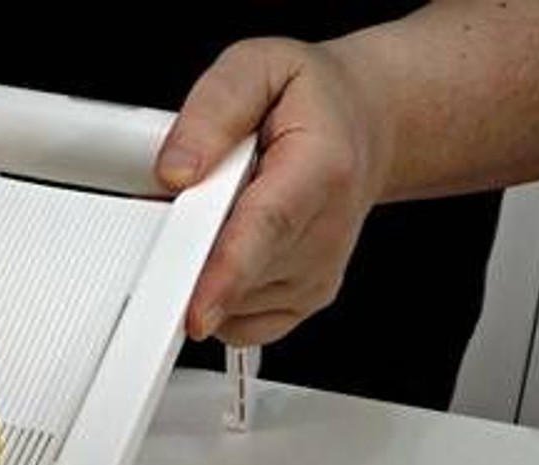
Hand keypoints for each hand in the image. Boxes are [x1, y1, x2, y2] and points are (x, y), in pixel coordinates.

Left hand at [156, 37, 392, 345]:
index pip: (267, 229)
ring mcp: (316, 273)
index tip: (195, 310)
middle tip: (186, 214)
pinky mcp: (303, 301)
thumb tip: (175, 170)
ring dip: (205, 270)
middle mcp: (326, 231)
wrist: (363, 125)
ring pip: (232, 303)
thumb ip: (214, 109)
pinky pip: (240, 324)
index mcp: (320, 167)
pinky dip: (218, 297)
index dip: (227, 274)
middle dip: (191, 262)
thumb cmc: (310, 99)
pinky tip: (231, 250)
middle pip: (241, 274)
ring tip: (226, 213)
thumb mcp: (259, 65)